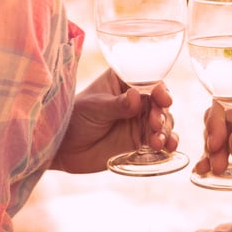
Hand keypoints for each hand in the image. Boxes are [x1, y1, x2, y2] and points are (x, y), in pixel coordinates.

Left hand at [51, 69, 177, 172]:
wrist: (64, 148)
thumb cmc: (75, 118)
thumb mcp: (95, 108)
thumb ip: (116, 105)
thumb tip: (135, 96)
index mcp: (124, 82)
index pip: (149, 81)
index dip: (160, 89)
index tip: (163, 99)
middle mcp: (137, 99)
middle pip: (160, 103)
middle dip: (162, 114)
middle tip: (155, 124)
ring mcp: (140, 120)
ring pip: (164, 122)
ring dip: (166, 131)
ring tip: (157, 142)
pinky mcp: (141, 140)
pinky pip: (160, 140)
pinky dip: (167, 144)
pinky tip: (167, 149)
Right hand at [195, 76, 231, 179]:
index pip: (230, 96)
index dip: (218, 118)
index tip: (217, 142)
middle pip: (219, 115)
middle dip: (214, 139)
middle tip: (218, 164)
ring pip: (216, 131)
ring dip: (212, 151)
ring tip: (214, 170)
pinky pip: (222, 146)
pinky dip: (213, 158)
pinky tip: (206, 171)